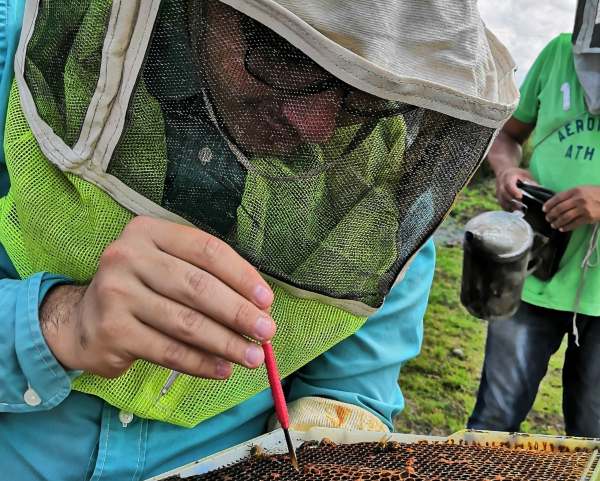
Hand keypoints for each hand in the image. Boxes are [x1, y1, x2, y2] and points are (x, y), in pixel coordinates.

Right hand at [40, 216, 275, 378]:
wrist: (82, 320)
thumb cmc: (141, 289)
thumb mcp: (166, 266)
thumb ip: (206, 275)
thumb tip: (258, 304)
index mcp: (148, 232)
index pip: (207, 250)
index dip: (242, 276)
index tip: (266, 300)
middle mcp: (128, 257)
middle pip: (198, 287)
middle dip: (239, 312)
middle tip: (267, 331)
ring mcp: (117, 294)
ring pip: (186, 323)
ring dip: (226, 343)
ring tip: (253, 357)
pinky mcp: (113, 331)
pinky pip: (169, 351)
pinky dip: (201, 363)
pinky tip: (223, 369)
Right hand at [495, 167, 535, 210]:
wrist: (504, 172)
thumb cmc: (517, 174)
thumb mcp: (525, 174)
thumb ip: (531, 182)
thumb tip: (540, 189)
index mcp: (508, 177)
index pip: (509, 184)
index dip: (514, 191)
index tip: (520, 196)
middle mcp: (501, 185)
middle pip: (504, 194)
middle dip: (512, 201)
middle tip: (522, 207)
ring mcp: (498, 192)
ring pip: (502, 201)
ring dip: (510, 206)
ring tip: (520, 211)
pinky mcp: (499, 198)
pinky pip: (502, 205)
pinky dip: (508, 209)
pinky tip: (515, 211)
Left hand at [543, 186, 599, 231]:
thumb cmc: (595, 194)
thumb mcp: (583, 189)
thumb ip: (570, 194)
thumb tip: (556, 201)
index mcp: (575, 191)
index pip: (557, 198)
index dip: (549, 204)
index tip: (544, 209)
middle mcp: (578, 199)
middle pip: (559, 209)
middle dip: (551, 215)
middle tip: (547, 218)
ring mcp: (584, 209)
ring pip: (565, 217)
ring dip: (557, 222)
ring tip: (553, 224)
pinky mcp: (588, 218)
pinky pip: (574, 224)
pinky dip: (566, 227)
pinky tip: (562, 228)